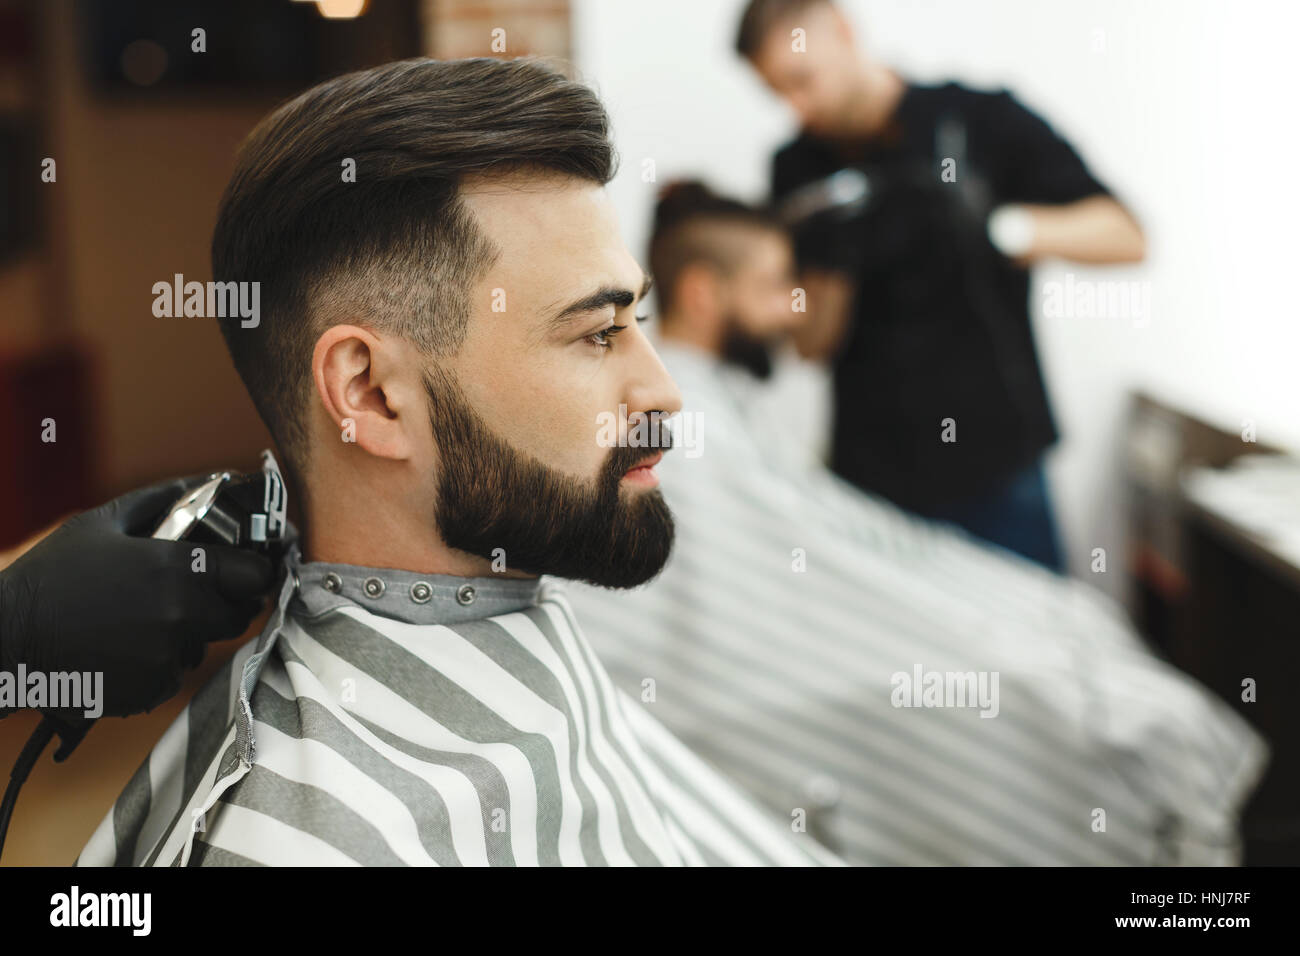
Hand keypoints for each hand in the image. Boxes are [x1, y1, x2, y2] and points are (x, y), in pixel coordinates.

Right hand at [0, 475, 274, 719]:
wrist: (5, 639)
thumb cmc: (51, 576)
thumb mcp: (103, 523)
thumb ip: (164, 500)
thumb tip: (212, 480)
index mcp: (179, 569)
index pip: (256, 575)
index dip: (255, 572)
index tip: (247, 570)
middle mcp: (182, 615)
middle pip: (238, 614)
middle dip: (224, 603)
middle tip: (192, 595)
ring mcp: (168, 657)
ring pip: (203, 646)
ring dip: (187, 634)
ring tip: (140, 620)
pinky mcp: (151, 691)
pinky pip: (174, 675)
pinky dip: (158, 664)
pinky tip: (123, 648)